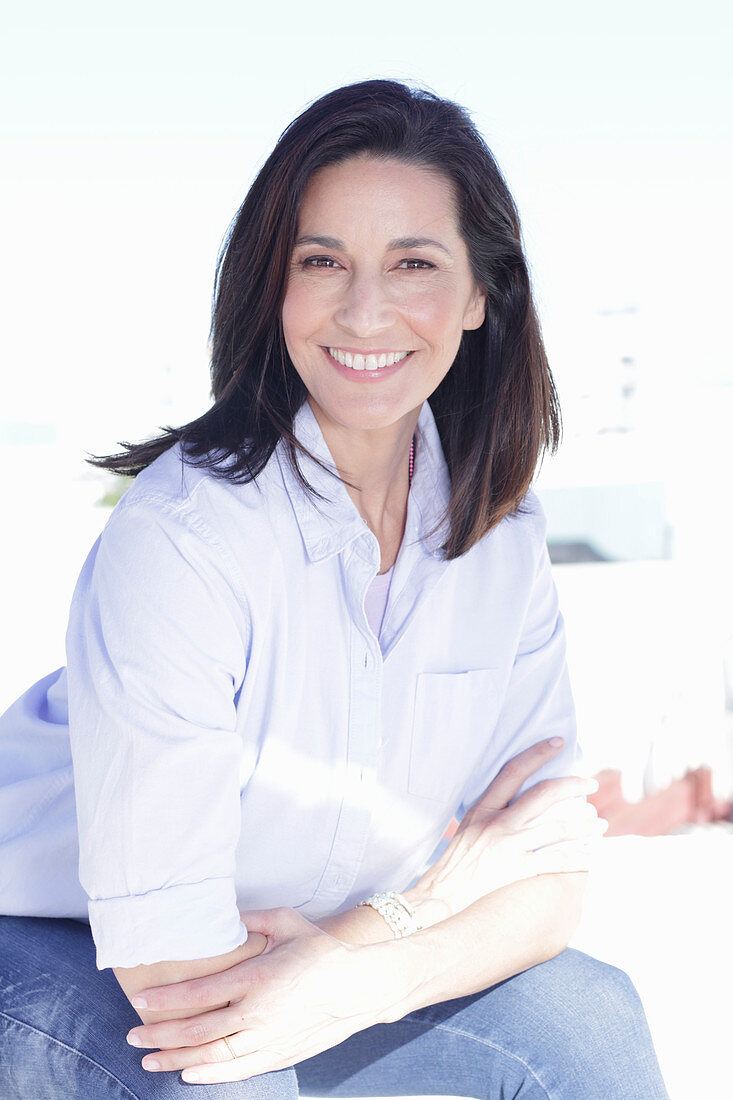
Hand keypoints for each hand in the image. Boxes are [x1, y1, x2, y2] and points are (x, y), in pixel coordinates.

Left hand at [124, 906, 394, 1084]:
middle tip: (132, 1034)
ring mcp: (268, 1038)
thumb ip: (251, 918)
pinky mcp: (280, 1054)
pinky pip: (238, 1069)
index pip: (200, 992)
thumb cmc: (321, 950)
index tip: (139, 1000)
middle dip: (160, 1034)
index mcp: (257, 977)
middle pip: (198, 1030)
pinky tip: (188, 1072)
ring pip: (213, 1056)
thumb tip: (222, 912)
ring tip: (149, 1060)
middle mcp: (258, 1012)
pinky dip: (210, 1073)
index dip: (166, 999)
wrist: (360, 986)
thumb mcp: (287, 922)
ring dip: (177, 1059)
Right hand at [406, 737, 604, 922]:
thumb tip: (516, 796)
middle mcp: (497, 822)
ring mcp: (507, 845)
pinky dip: (576, 859)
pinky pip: (554, 861)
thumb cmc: (455, 861)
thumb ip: (490, 810)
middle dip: (573, 785)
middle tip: (592, 783)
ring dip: (584, 825)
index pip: (513, 770)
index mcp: (483, 807)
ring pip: (557, 828)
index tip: (558, 742)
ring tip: (600, 824)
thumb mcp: (467, 825)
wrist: (440, 894)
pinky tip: (590, 858)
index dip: (538, 753)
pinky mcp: (515, 869)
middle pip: (544, 794)